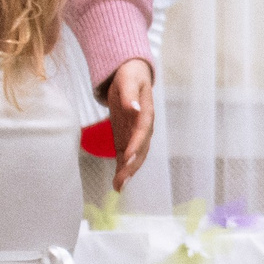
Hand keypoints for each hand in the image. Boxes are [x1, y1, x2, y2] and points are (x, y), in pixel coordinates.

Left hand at [104, 58, 155, 190]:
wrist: (132, 75)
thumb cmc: (130, 76)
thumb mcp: (129, 80)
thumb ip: (130, 96)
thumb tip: (133, 109)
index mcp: (146, 114)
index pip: (142, 132)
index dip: (136, 145)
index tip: (127, 157)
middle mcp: (143, 128)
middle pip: (140, 150)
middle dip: (132, 166)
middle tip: (122, 181)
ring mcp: (135, 135)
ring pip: (134, 156)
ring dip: (127, 172)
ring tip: (118, 187)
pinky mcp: (126, 138)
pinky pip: (125, 155)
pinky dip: (121, 169)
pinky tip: (116, 183)